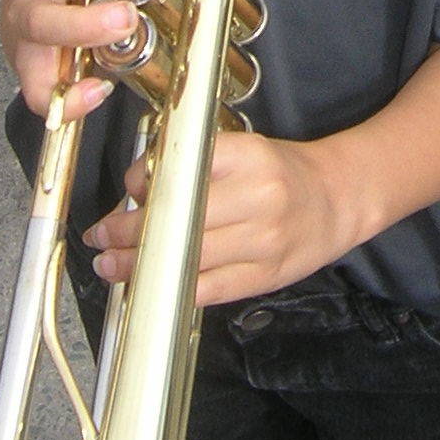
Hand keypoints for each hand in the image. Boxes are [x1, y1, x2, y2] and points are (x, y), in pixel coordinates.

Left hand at [86, 129, 350, 304]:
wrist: (337, 199)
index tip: (126, 190)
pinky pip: (206, 288)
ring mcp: (263, 240)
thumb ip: (197, 165)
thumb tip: (137, 188)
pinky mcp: (263, 276)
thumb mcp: (244, 150)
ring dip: (137, 264)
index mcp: (250, 156)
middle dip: (128, 230)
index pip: (182, 167)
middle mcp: (258, 196)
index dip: (142, 182)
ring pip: (185, 257)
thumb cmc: (284, 173)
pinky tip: (148, 285)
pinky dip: (170, 289)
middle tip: (101, 234)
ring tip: (111, 264)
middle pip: (177, 216)